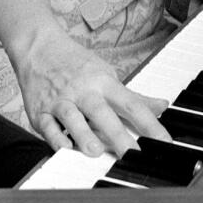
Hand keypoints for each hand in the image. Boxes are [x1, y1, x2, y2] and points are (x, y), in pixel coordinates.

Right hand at [12, 27, 168, 157]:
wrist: (38, 46)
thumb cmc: (76, 64)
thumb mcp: (107, 75)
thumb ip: (133, 97)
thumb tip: (162, 106)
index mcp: (104, 82)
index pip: (132, 104)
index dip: (150, 124)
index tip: (164, 143)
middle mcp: (83, 91)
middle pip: (102, 113)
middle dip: (118, 135)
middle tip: (133, 155)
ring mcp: (60, 100)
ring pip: (72, 118)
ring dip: (84, 135)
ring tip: (95, 152)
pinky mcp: (40, 111)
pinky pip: (47, 126)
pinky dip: (55, 138)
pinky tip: (64, 148)